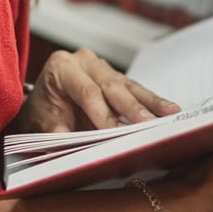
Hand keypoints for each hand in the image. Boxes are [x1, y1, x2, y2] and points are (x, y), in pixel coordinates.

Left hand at [17, 48, 181, 133]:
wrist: (41, 104)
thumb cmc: (41, 114)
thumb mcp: (42, 126)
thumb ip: (58, 135)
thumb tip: (75, 150)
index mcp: (61, 67)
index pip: (86, 91)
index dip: (102, 113)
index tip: (115, 133)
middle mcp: (83, 60)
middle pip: (111, 85)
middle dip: (132, 107)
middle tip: (150, 123)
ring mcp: (101, 66)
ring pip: (128, 85)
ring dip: (150, 102)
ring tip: (171, 113)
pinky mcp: (115, 76)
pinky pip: (134, 89)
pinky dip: (151, 102)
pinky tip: (169, 110)